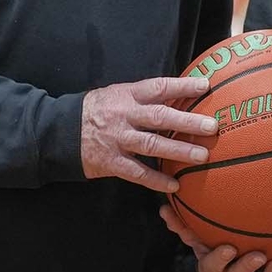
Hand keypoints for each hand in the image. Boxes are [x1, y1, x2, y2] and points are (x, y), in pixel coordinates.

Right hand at [81, 77, 216, 192]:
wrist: (61, 131)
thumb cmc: (97, 110)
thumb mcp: (117, 94)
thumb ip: (144, 97)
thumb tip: (179, 95)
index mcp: (127, 95)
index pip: (158, 87)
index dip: (182, 86)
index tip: (205, 86)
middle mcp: (125, 116)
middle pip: (160, 117)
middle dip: (187, 121)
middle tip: (211, 126)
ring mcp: (118, 140)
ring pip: (152, 144)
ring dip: (178, 150)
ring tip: (201, 156)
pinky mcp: (111, 162)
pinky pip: (137, 172)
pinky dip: (156, 180)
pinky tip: (174, 185)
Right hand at [160, 204, 271, 271]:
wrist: (239, 258)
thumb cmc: (216, 240)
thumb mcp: (200, 234)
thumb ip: (184, 224)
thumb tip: (164, 210)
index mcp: (211, 266)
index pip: (209, 267)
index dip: (218, 259)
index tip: (228, 246)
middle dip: (245, 268)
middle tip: (258, 254)